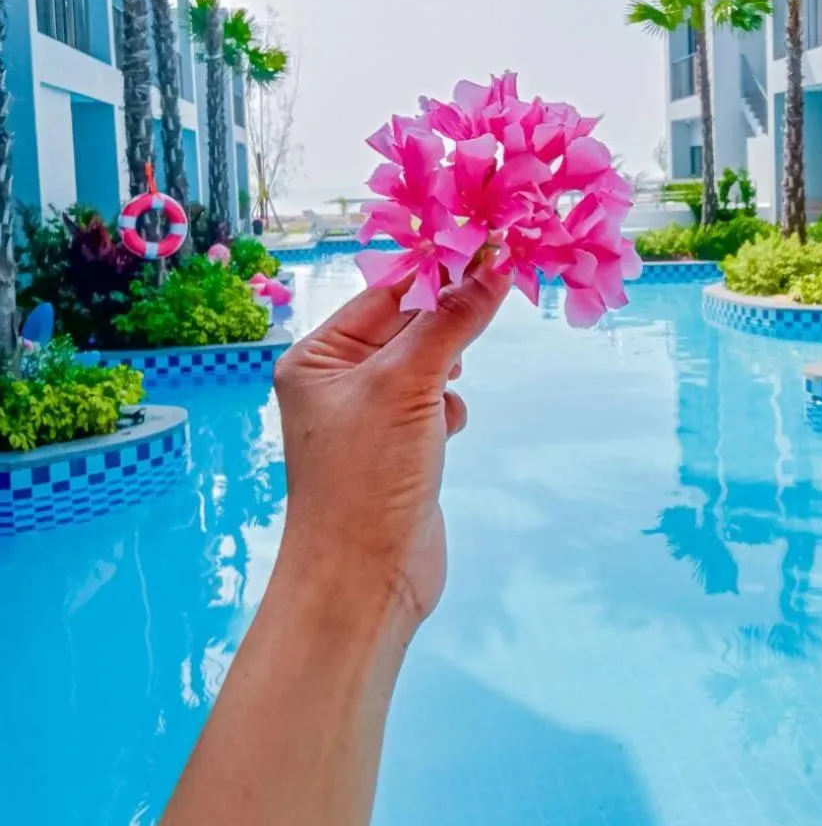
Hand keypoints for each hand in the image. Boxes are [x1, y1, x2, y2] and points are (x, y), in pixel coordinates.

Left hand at [272, 258, 510, 631]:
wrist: (364, 581)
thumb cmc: (365, 478)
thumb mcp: (409, 385)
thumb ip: (452, 321)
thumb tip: (494, 266)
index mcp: (317, 357)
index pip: (386, 293)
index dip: (438, 268)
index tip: (491, 244)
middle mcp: (337, 382)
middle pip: (408, 324)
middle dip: (448, 318)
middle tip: (499, 288)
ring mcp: (369, 418)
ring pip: (426, 364)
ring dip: (448, 367)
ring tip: (449, 388)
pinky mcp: (399, 450)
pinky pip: (434, 404)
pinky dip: (448, 408)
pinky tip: (447, 430)